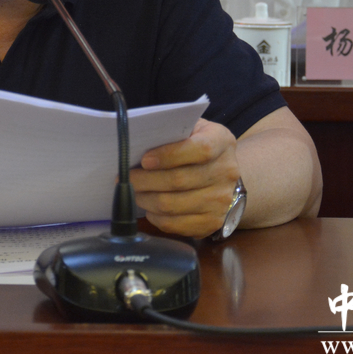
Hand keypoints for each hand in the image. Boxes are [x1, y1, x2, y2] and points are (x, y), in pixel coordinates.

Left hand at [129, 118, 240, 237]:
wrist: (223, 172)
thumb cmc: (197, 145)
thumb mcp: (191, 128)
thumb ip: (171, 132)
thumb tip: (137, 143)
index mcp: (221, 141)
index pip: (200, 149)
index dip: (169, 156)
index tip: (144, 160)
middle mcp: (226, 172)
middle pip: (179, 181)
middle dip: (145, 180)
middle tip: (126, 178)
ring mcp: (221, 200)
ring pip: (173, 205)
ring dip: (146, 199)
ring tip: (134, 191)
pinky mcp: (213, 222)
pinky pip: (176, 224)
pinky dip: (156, 216)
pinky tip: (149, 207)